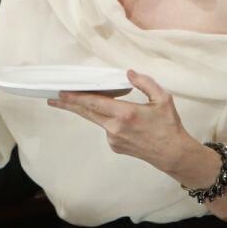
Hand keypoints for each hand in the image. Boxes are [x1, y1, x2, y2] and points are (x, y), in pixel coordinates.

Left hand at [49, 71, 199, 178]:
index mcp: (126, 114)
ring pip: (97, 120)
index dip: (77, 97)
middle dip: (68, 104)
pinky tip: (122, 120)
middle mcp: (115, 128)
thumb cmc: (169, 125)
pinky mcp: (115, 146)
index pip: (95, 103)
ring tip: (76, 100)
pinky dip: (108, 120)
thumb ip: (145, 83)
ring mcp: (113, 139)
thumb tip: (129, 73)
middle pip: (87, 113)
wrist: (173, 154)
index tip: (62, 92)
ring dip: (89, 110)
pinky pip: (107, 129)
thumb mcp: (163, 98)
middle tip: (53, 98)